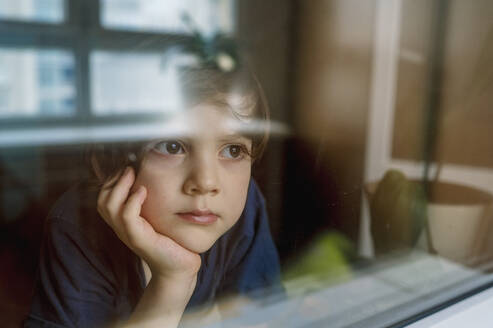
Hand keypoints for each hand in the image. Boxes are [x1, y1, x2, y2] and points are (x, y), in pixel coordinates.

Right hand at [97, 166, 201, 280]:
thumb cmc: (172, 241)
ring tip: (132, 174)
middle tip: (128, 168)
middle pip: (102, 200)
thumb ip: (152, 202)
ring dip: (120, 186)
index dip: (112, 180)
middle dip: (113, 180)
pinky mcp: (138, 239)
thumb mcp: (159, 217)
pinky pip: (127, 216)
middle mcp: (121, 228)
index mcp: (124, 222)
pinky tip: (143, 191)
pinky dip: (132, 200)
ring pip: (109, 206)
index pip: (104, 197)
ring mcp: (128, 234)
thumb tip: (154, 179)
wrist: (180, 268)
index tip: (126, 167)